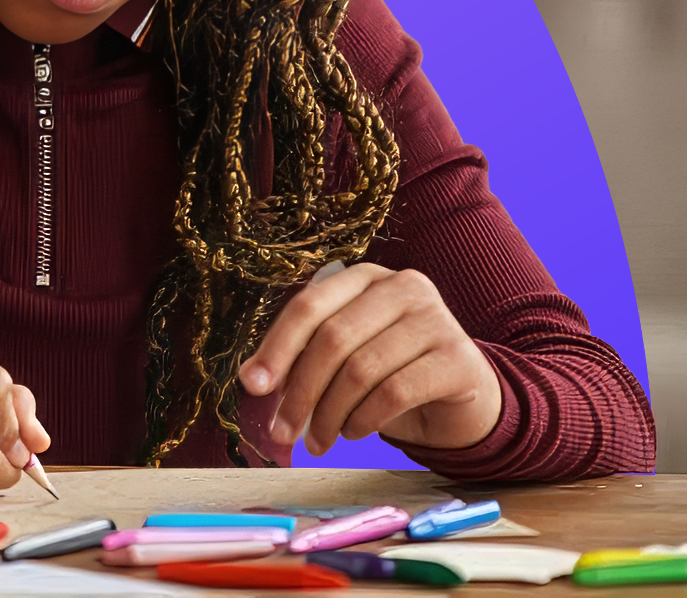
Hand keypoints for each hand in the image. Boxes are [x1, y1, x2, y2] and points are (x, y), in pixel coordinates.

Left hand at [238, 263, 502, 454]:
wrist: (465, 398)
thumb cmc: (393, 372)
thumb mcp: (346, 355)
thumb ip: (304, 357)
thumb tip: (252, 380)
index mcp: (364, 278)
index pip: (309, 306)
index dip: (276, 347)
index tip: (252, 386)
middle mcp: (402, 287)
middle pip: (332, 339)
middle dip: (300, 391)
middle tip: (282, 430)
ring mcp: (436, 319)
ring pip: (361, 369)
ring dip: (329, 413)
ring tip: (318, 439)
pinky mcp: (459, 358)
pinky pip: (394, 392)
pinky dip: (364, 419)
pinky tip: (353, 432)